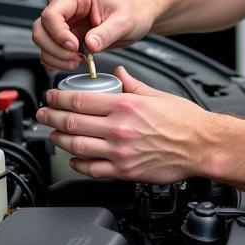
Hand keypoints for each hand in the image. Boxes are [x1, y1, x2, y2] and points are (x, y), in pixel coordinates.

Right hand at [32, 0, 155, 70]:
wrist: (137, 16)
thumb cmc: (133, 11)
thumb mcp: (125, 22)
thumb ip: (107, 33)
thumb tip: (89, 44)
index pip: (52, 13)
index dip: (58, 34)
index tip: (74, 47)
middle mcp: (66, 4)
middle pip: (41, 27)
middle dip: (55, 48)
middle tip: (76, 58)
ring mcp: (64, 19)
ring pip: (42, 39)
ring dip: (55, 56)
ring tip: (77, 62)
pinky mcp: (65, 34)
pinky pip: (49, 48)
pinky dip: (56, 60)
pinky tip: (72, 62)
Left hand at [35, 66, 219, 182]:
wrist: (202, 146)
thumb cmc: (185, 121)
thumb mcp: (157, 94)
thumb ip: (133, 83)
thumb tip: (119, 72)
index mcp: (125, 105)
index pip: (80, 99)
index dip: (59, 97)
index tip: (51, 95)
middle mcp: (119, 129)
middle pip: (72, 122)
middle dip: (51, 117)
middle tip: (43, 113)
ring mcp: (119, 152)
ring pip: (76, 146)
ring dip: (58, 140)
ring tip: (52, 134)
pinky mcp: (124, 171)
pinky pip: (91, 169)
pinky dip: (77, 163)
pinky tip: (73, 158)